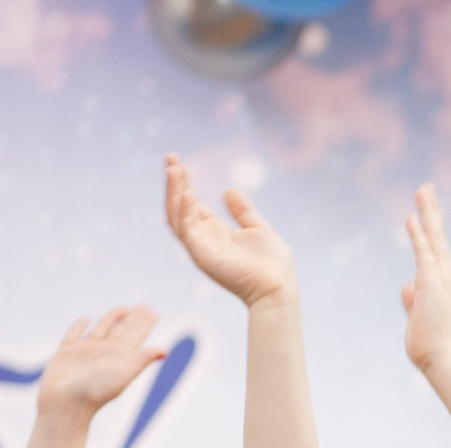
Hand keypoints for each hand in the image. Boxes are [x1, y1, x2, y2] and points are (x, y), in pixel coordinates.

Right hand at [38, 308, 165, 417]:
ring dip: (113, 318)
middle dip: (134, 318)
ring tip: (124, 308)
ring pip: (102, 329)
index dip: (145, 324)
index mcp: (120, 357)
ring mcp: (85, 352)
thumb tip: (165, 351)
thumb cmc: (95, 392)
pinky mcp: (65, 353)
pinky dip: (80, 325)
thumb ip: (141, 360)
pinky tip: (86, 319)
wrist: (65, 405)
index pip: (136, 336)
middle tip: (145, 306)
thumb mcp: (122, 374)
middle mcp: (104, 353)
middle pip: (123, 330)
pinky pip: (74, 334)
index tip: (154, 312)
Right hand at [164, 153, 296, 308]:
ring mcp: (200, 247)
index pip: (191, 203)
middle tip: (171, 157)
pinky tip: (186, 195)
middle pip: (179, 206)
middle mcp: (203, 238)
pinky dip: (183, 212)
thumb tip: (229, 191)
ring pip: (176, 216)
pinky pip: (185, 232)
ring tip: (174, 169)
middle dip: (174, 182)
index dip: (184, 183)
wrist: (278, 288)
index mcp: (215, 231)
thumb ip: (243, 211)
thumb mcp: (258, 228)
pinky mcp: (202, 256)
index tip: (179, 161)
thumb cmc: (273, 264)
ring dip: (172, 192)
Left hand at [400, 183, 450, 375]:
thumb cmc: (431, 344)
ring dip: (427, 213)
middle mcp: (447, 276)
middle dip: (432, 211)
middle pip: (438, 237)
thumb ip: (413, 299)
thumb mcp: (418, 316)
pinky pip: (423, 253)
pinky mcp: (431, 283)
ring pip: (434, 238)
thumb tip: (408, 286)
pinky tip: (411, 218)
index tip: (424, 212)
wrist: (443, 359)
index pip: (436, 250)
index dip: (430, 229)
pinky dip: (417, 235)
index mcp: (444, 284)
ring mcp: (441, 278)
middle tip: (425, 188)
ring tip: (422, 190)